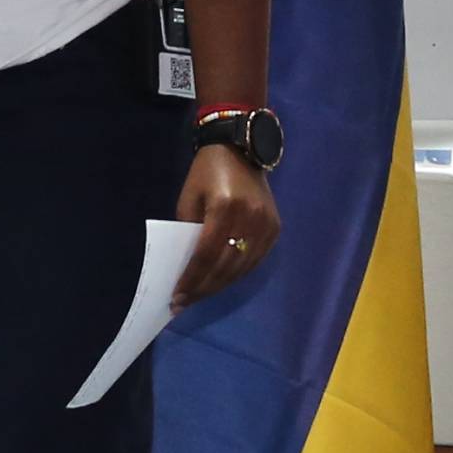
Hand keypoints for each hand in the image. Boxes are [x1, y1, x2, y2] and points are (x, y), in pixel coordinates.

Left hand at [175, 145, 276, 300]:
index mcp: (225, 208)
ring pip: (242, 267)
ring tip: (201, 295)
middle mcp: (249, 218)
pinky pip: (255, 260)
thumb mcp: (189, 199)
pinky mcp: (275, 228)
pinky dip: (237, 274)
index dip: (191, 279)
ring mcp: (266, 224)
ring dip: (220, 285)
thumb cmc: (207, 172)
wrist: (240, 149)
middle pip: (225, 265)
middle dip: (203, 287)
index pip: (206, 255)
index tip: (177, 298)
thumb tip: (187, 267)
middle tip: (185, 302)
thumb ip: (189, 232)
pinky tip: (221, 281)